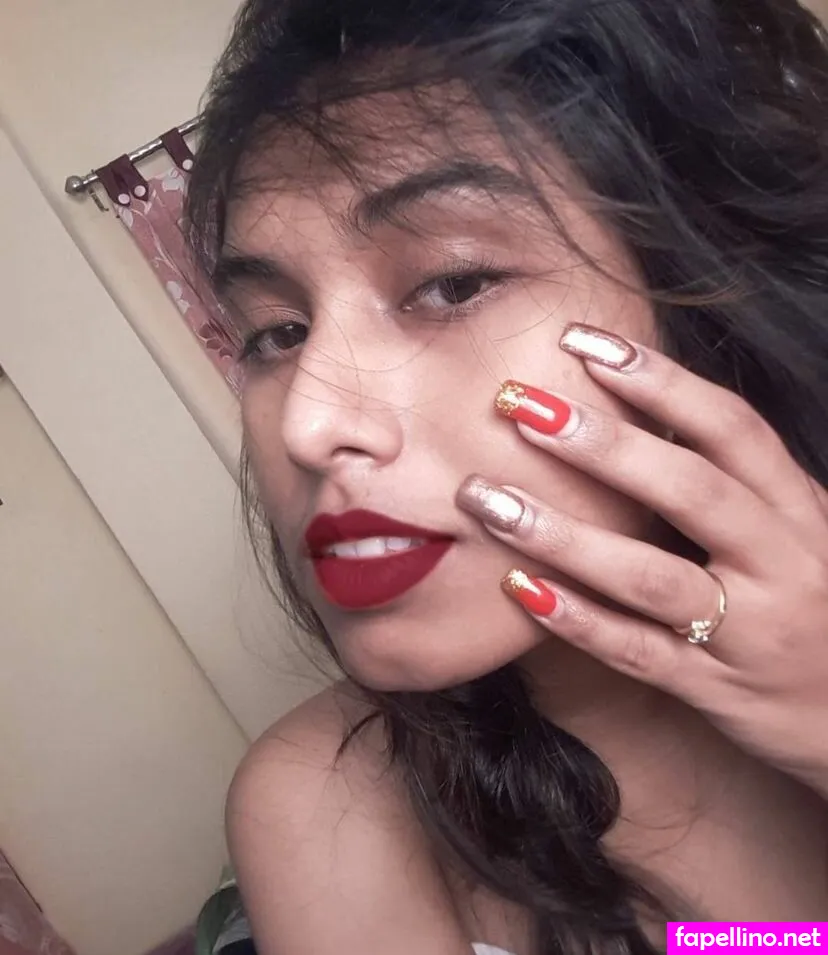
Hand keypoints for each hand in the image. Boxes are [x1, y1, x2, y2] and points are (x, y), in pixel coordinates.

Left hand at [457, 322, 827, 798]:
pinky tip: (519, 587)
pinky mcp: (717, 692)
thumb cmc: (816, 605)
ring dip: (566, 535)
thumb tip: (651, 407)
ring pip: (652, 577)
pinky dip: (578, 620)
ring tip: (489, 499)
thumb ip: (740, 482)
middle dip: (602, 444)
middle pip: (691, 491)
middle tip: (519, 405)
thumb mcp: (799, 532)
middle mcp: (783, 565)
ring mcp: (751, 633)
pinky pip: (639, 654)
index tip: (582, 342)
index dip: (659, 379)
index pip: (731, 428)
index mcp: (802, 512)